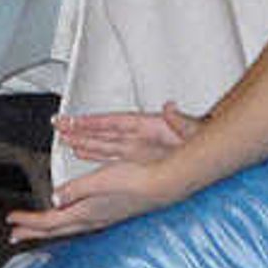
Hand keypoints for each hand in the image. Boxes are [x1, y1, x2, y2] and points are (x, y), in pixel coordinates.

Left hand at [9, 156, 169, 244]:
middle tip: (16, 234)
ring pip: (67, 226)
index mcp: (87, 211)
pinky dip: (66, 222)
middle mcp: (93, 218)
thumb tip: (54, 199)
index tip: (12, 220)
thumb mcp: (100, 181)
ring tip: (36, 229)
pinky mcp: (109, 212)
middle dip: (34, 230)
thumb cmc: (137, 181)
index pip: (50, 220)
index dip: (29, 221)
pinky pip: (79, 222)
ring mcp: (102, 217)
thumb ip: (75, 190)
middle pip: (56, 228)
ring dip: (48, 227)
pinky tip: (69, 218)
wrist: (164, 184)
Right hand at [52, 103, 196, 167]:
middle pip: (102, 132)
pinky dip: (95, 153)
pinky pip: (111, 155)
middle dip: (79, 129)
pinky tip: (82, 152)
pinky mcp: (138, 159)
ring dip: (83, 140)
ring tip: (64, 137)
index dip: (91, 123)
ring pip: (103, 144)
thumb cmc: (202, 139)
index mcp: (148, 127)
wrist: (209, 152)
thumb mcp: (193, 130)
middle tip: (58, 125)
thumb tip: (171, 109)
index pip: (112, 124)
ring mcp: (137, 148)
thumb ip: (180, 121)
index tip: (71, 121)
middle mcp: (138, 136)